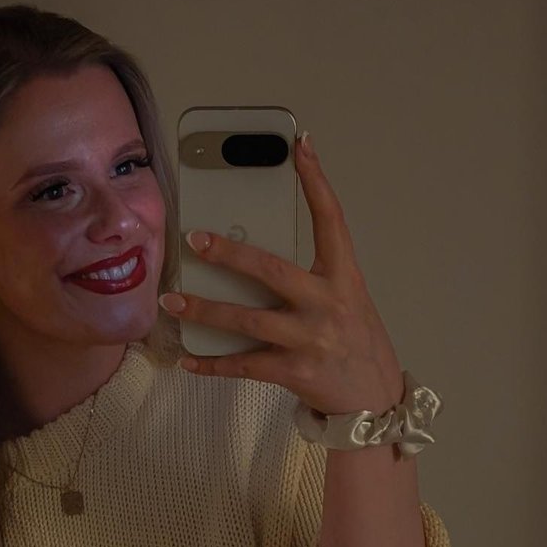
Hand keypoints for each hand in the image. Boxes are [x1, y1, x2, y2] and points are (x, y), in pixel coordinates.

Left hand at [159, 133, 404, 415]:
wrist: (375, 401)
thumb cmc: (357, 344)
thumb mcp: (347, 301)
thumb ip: (312, 280)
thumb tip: (254, 264)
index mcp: (344, 278)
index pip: (331, 220)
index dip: (317, 182)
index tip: (300, 146)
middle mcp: (327, 304)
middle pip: (271, 271)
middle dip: (229, 254)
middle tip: (194, 239)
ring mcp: (309, 339)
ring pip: (247, 321)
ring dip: (204, 311)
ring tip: (171, 302)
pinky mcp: (294, 372)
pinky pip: (244, 366)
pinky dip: (212, 364)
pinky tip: (188, 360)